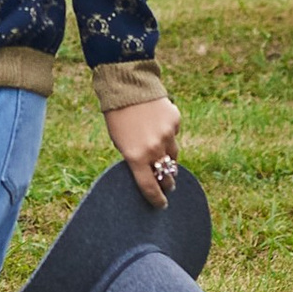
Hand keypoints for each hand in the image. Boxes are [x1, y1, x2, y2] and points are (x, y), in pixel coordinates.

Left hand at [104, 91, 182, 210]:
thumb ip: (136, 158)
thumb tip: (150, 171)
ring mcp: (167, 134)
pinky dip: (168, 133)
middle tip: (168, 185)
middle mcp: (154, 148)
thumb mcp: (121, 142)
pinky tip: (158, 123)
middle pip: (167, 173)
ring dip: (168, 156)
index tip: (161, 205)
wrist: (127, 87)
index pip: (150, 187)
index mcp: (136, 156)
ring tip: (160, 151)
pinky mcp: (175, 121)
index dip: (156, 199)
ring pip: (173, 154)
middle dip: (167, 181)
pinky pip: (174, 134)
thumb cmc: (118, 117)